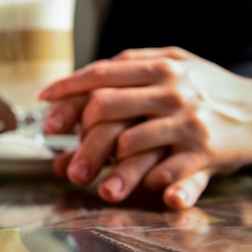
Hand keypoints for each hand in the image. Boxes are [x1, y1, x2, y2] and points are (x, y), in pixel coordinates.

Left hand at [39, 47, 251, 207]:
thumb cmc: (208, 87)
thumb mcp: (175, 62)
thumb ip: (134, 64)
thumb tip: (90, 75)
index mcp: (158, 67)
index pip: (100, 75)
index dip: (67, 88)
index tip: (44, 102)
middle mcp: (170, 91)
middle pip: (106, 107)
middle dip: (75, 134)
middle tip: (60, 152)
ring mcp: (187, 121)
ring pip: (130, 142)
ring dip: (103, 167)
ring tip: (86, 181)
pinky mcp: (205, 152)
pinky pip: (167, 171)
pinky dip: (147, 182)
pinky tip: (137, 189)